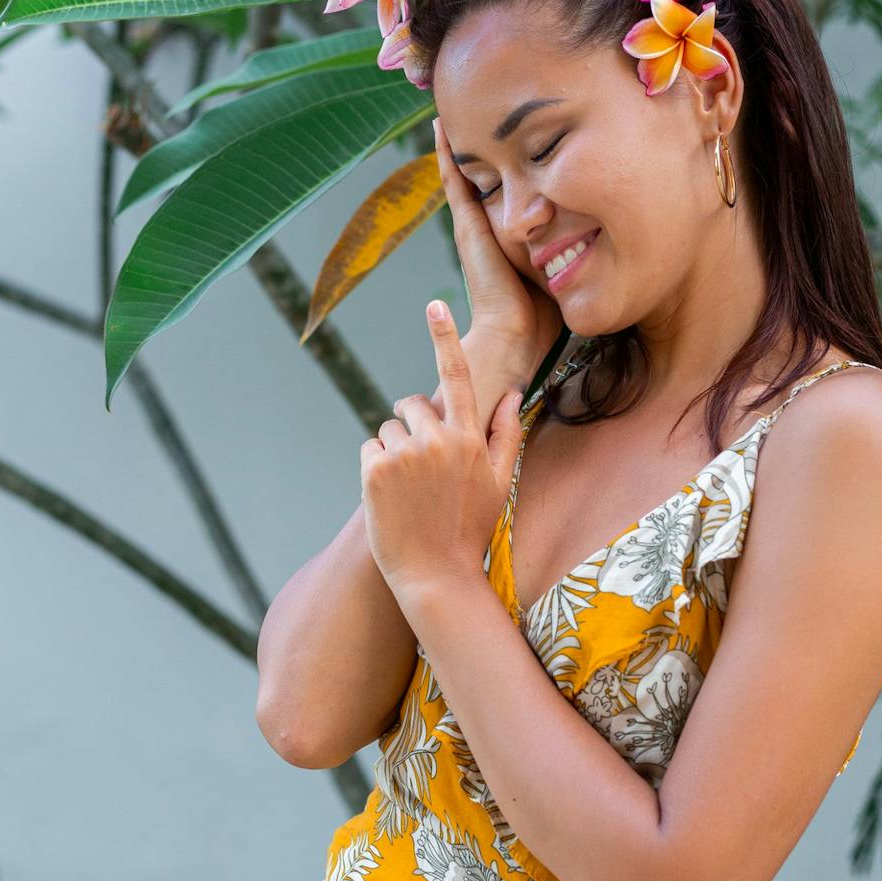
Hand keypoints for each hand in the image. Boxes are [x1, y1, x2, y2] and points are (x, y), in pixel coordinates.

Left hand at [362, 300, 524, 603]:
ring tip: (409, 491)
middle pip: (412, 406)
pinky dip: (375, 467)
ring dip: (393, 450)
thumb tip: (512, 394)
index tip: (434, 304)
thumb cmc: (471, 530)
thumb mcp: (500, 483)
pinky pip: (369, 449)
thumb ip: (507, 434)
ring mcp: (403, 455)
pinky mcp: (373, 471)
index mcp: (469, 438)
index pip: (456, 375)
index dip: (444, 336)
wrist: (436, 576)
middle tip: (422, 466)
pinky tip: (391, 498)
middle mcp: (437, 440)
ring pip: (388, 429)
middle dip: (412, 424)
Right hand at [432, 115, 563, 369]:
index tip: (513, 133)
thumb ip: (573, 248)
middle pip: (481, 175)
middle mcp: (485, 227)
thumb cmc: (543, 315)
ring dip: (459, 142)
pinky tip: (440, 127)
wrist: (515, 335)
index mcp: (506, 236)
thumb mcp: (563, 268)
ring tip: (453, 109)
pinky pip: (452, 180)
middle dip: (482, 144)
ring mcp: (472, 225)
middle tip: (477, 108)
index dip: (507, 163)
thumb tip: (605, 229)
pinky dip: (446, 153)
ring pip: (462, 173)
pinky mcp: (466, 226)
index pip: (504, 190)